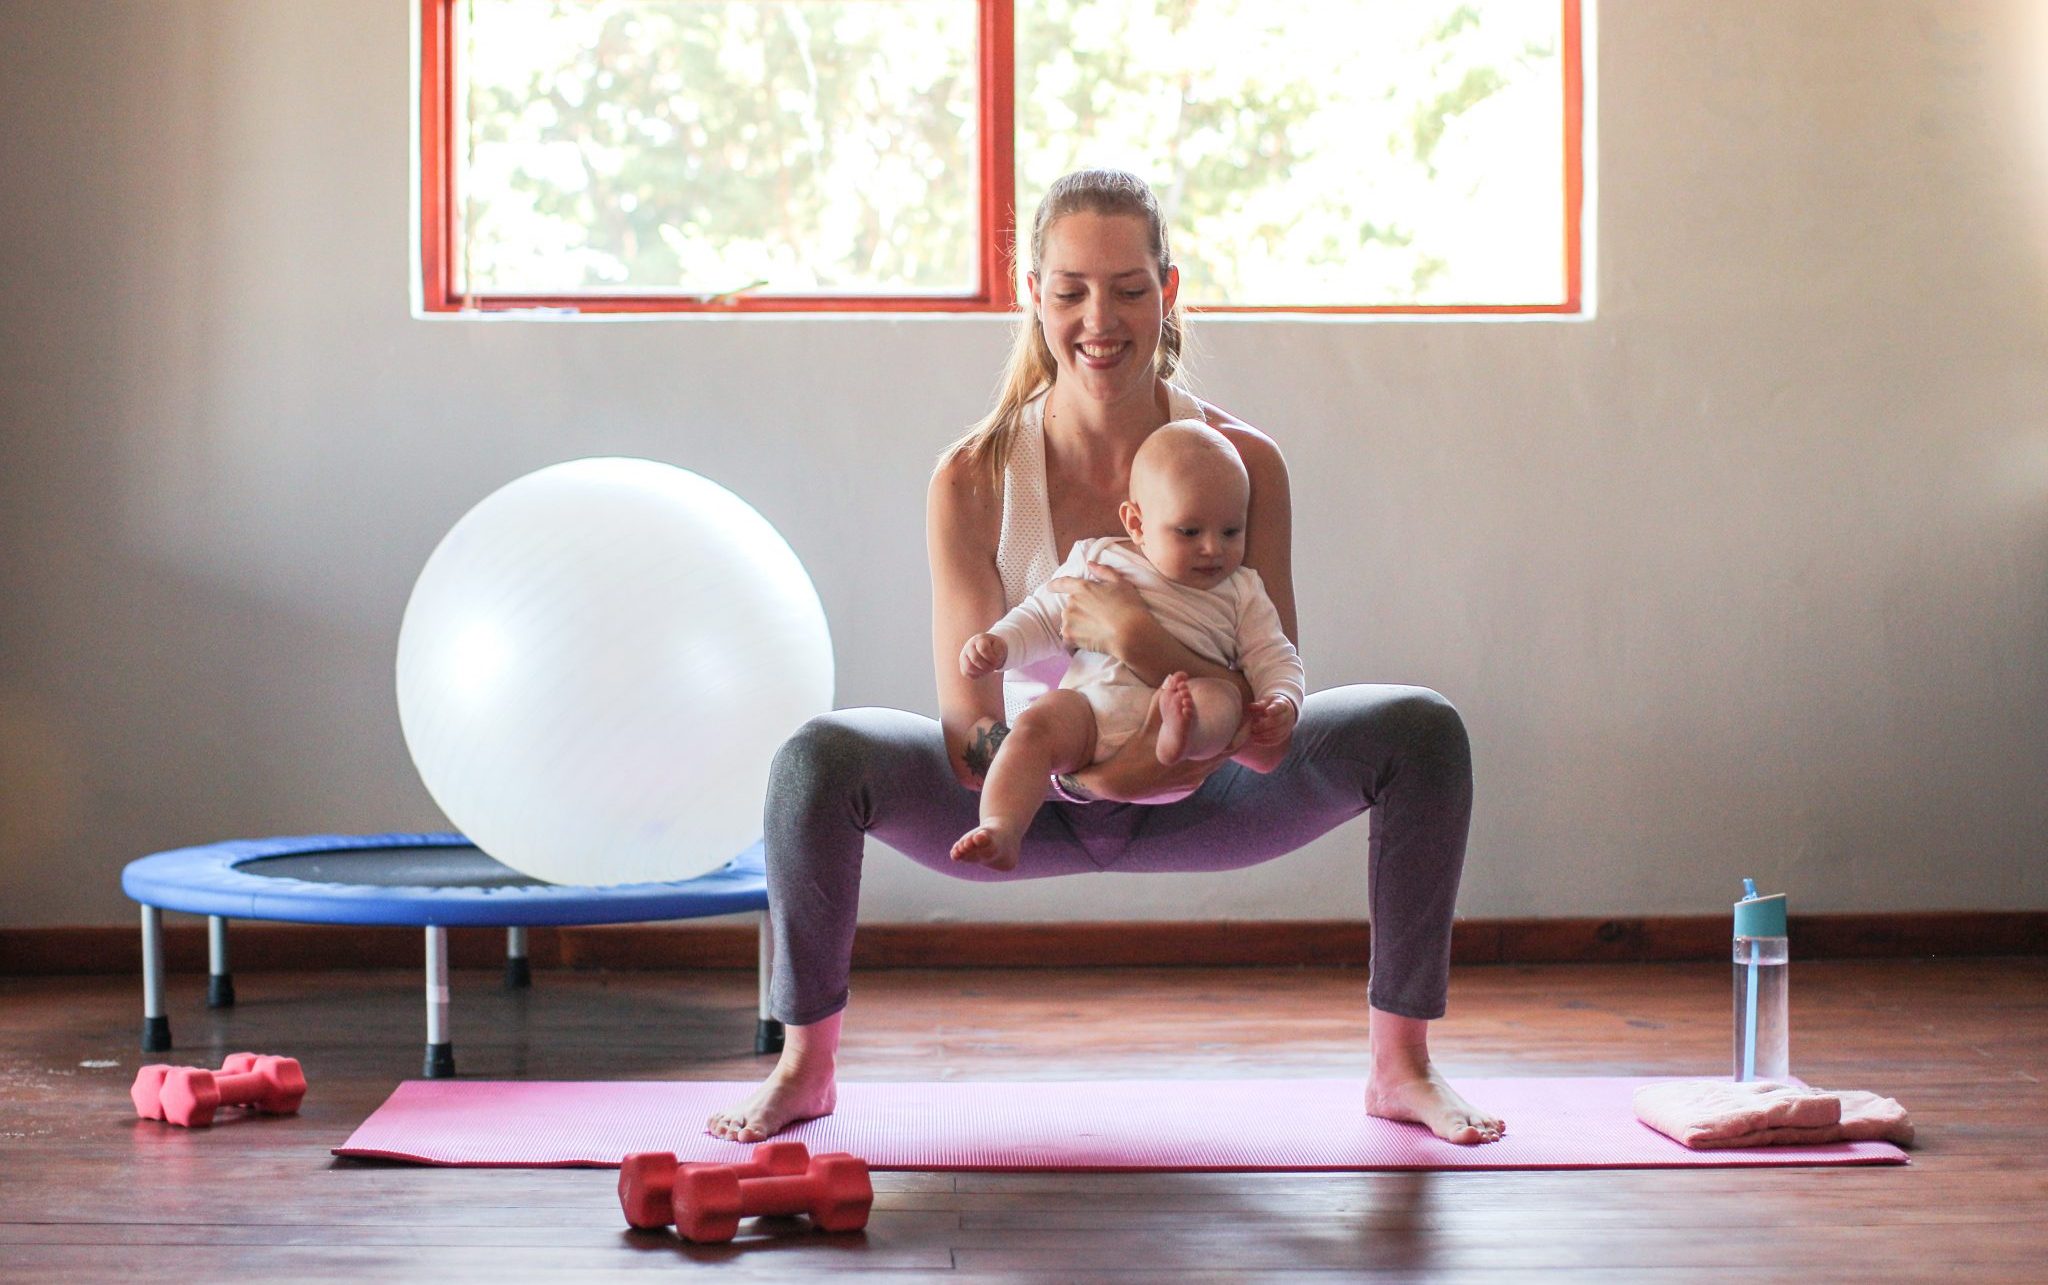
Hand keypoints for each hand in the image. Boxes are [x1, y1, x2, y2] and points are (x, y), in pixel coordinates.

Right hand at [959, 632, 1007, 678]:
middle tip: (993, 667)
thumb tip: (994, 663)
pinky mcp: (962, 664)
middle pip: (975, 659)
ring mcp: (964, 655)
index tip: (997, 660)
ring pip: (968, 667)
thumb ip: (999, 654)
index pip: (983, 648)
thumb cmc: (996, 648)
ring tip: (987, 670)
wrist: (989, 648)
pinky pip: (966, 673)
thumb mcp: (1001, 648)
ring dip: (981, 672)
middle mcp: (970, 646)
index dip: (992, 658)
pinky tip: (982, 671)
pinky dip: (976, 675)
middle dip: (987, 667)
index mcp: (980, 639)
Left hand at [1046, 561, 1150, 657]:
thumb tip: (1090, 564)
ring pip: (1068, 623)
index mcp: (1083, 588)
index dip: (1055, 585)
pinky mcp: (1070, 637)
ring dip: (1077, 628)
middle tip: (1096, 620)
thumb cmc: (1129, 607)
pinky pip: (1067, 641)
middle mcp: (1072, 602)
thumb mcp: (1121, 583)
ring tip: (1093, 633)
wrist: (1131, 634)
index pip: (1063, 583)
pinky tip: (1085, 645)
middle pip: (1070, 607)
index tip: (1049, 587)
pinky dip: (1074, 644)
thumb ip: (1104, 571)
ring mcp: (1069, 620)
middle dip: (1079, 612)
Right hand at [1065, 688, 1246, 803]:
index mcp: (1196, 758)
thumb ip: (1164, 700)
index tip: (1249, 720)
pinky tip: (1199, 755)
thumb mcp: (1149, 723)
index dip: (1243, 732)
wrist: (1118, 783)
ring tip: (1221, 737)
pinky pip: (1201, 776)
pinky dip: (1203, 764)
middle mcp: (1198, 774)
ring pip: (1213, 766)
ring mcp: (1191, 785)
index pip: (1232, 746)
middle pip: (1226, 756)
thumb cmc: (1133, 751)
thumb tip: (1175, 677)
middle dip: (1232, 740)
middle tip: (1240, 725)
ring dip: (1217, 753)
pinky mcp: (1183, 791)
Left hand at [1245, 695, 1298, 747]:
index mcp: (1283, 704)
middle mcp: (1287, 716)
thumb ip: (1260, 704)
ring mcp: (1287, 727)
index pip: (1279, 707)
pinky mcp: (1284, 735)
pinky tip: (1256, 740)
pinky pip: (1276, 740)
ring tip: (1253, 734)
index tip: (1266, 712)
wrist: (1282, 710)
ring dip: (1263, 735)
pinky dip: (1265, 741)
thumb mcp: (1266, 700)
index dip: (1273, 710)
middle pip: (1277, 721)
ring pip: (1277, 733)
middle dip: (1264, 725)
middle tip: (1253, 727)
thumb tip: (1251, 707)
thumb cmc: (1271, 704)